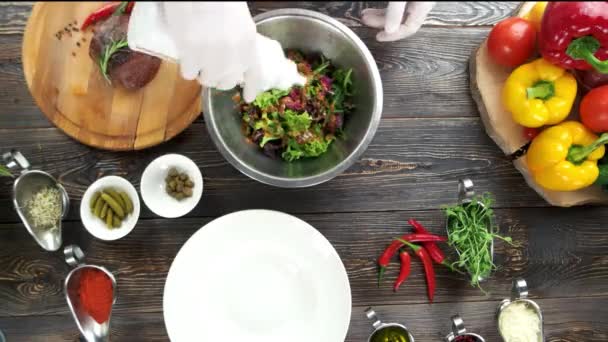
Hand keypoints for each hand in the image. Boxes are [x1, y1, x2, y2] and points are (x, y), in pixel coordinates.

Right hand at [128, 2, 303, 101]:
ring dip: (201, 73)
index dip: (251, 88)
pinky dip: (186, 66)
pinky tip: (186, 54)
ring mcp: (212, 61)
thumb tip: (233, 57)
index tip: (248, 97)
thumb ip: (239, 42)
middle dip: (219, 78)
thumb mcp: (239, 21)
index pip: (254, 75)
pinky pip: (189, 73)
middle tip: (210, 69)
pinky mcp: (191, 59)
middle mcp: (234, 58)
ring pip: (207, 80)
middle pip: (227, 82)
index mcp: (249, 45)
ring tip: (196, 58)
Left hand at [362, 1, 434, 41]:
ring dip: (381, 15)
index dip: (393, 36)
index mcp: (423, 7)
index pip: (409, 29)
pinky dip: (387, 9)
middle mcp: (422, 5)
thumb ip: (395, 12)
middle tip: (366, 21)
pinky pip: (399, 6)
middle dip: (382, 23)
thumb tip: (389, 31)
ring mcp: (416, 0)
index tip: (379, 37)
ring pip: (399, 13)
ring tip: (366, 15)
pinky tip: (375, 9)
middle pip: (402, 21)